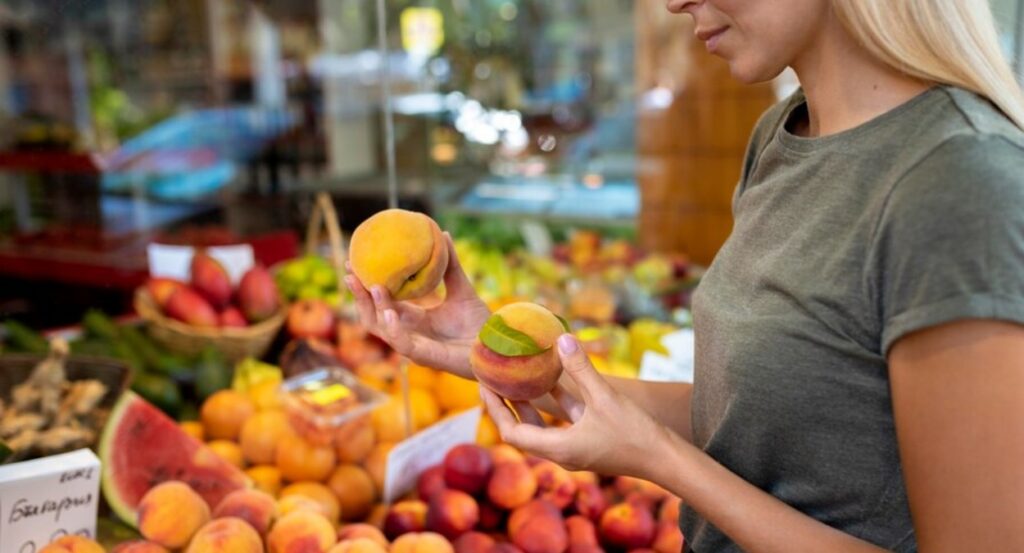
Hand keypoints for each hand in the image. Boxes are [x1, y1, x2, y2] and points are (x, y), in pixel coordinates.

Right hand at [345, 232, 490, 375]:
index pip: (382, 301)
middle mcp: (408, 332)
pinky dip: (392, 329)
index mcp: (413, 318)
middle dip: (359, 296)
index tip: (355, 263)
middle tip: (350, 273)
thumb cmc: (478, 323)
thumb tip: (443, 234)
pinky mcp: (423, 356)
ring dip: (373, 308)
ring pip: (381, 329)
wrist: (495, 345)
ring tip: (372, 287)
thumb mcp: (461, 288)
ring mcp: (413, 345)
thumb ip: (450, 266)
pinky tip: (388, 312)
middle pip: (372, 315)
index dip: (366, 284)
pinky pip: (401, 343)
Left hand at [481, 334, 676, 478]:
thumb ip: (582, 368)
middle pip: (521, 429)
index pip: (512, 431)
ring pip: (542, 426)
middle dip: (505, 405)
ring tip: (514, 377)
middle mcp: (561, 453)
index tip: (484, 384)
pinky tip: (553, 381)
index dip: (495, 408)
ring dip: (528, 404)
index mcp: (558, 448)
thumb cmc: (635, 433)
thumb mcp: (605, 397)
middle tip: (492, 378)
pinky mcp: (588, 442)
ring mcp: (575, 449)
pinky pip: (562, 423)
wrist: (665, 460)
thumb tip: (561, 338)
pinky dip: (554, 405)